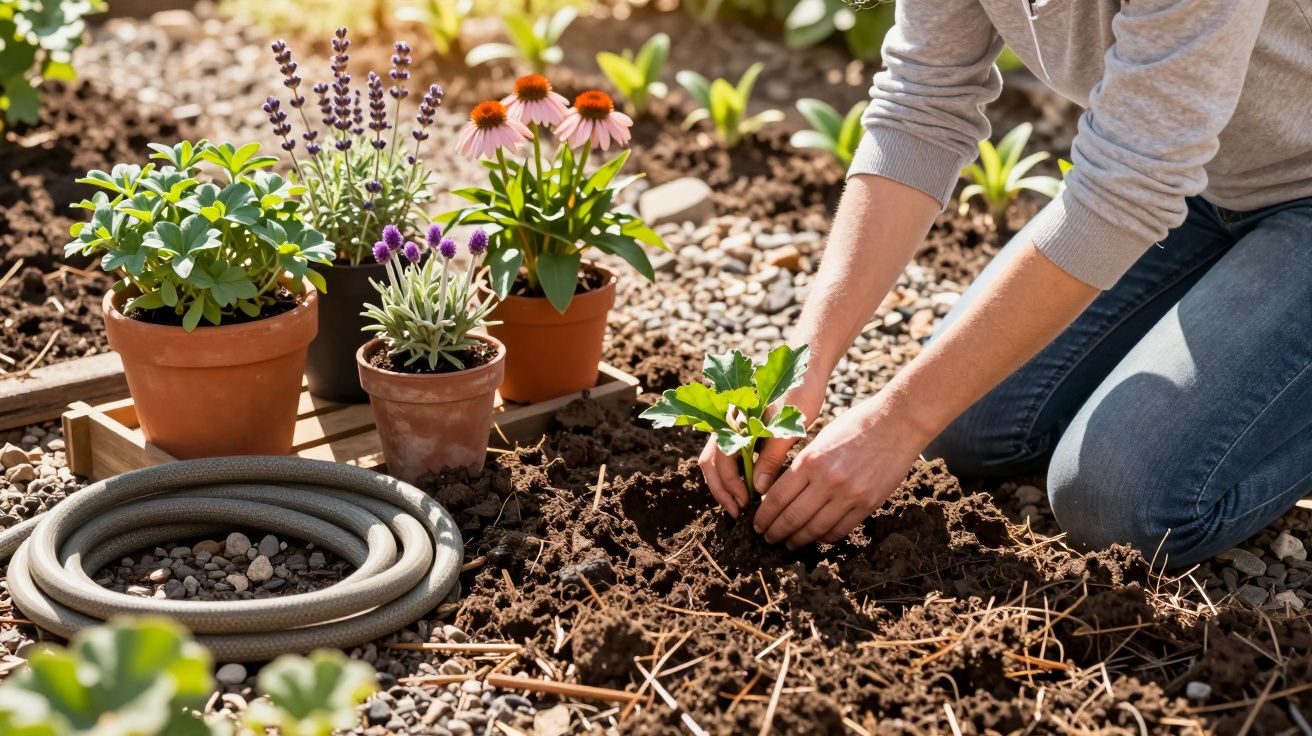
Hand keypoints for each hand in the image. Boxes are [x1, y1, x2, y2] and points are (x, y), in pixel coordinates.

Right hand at [697, 372, 826, 517]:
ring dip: (725, 484)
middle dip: (722, 490)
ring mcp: (731, 426)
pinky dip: (733, 475)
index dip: (730, 484)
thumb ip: (771, 457)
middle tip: (738, 512)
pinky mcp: (740, 431)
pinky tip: (747, 489)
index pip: (721, 458)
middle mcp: (726, 422)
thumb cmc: (800, 393)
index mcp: (734, 418)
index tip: (746, 502)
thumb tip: (759, 489)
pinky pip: (727, 457)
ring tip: (741, 505)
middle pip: (711, 462)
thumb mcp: (788, 428)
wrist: (807, 369)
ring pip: (716, 461)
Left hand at [752, 391, 928, 547]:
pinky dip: (825, 537)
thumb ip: (802, 465)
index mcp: (810, 460)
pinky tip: (817, 537)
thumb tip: (780, 492)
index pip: (778, 498)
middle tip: (767, 538)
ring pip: (815, 529)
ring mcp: (850, 494)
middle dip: (776, 532)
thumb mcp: (820, 438)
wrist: (898, 422)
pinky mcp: (869, 503)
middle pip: (793, 518)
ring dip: (798, 540)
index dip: (763, 516)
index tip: (756, 524)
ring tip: (789, 543)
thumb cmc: (855, 424)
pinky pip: (841, 529)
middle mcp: (828, 480)